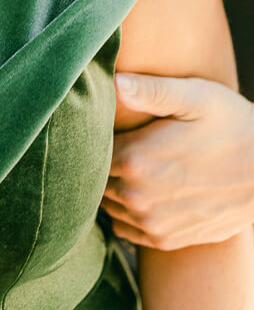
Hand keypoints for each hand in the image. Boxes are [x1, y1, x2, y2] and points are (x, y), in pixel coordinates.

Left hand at [102, 72, 253, 249]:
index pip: (89, 150)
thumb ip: (151, 90)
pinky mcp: (166, 239)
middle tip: (112, 139)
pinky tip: (138, 189)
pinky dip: (124, 212)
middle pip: (94, 178)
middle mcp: (138, 197)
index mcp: (136, 159)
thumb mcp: (195, 97)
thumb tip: (116, 82)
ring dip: (110, 186)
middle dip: (96, 161)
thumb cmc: (232, 126)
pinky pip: (125, 229)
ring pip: (107, 204)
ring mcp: (152, 223)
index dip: (91, 134)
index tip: (100, 121)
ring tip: (126, 163)